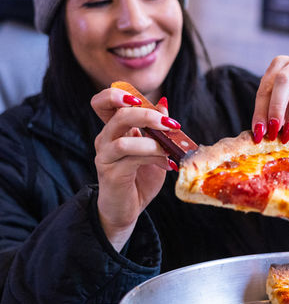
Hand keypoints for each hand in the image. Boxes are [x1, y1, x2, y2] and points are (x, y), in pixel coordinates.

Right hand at [90, 88, 176, 250]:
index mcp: (114, 129)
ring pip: (124, 141)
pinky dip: (154, 158)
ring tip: (170, 151)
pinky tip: (168, 165)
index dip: (116, 94)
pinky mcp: (110, 174)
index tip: (140, 99)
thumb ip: (157, 127)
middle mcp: (105, 139)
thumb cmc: (140, 177)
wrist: (127, 208)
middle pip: (118, 115)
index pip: (102, 102)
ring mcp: (105, 157)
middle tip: (170, 124)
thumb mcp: (154, 148)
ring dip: (153, 144)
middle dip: (147, 115)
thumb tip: (163, 103)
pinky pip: (131, 160)